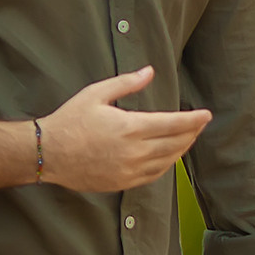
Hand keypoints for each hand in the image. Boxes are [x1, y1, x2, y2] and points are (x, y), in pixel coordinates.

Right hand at [37, 66, 211, 191]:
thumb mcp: (96, 93)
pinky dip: (166, 165)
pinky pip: (153, 176)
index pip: (174, 124)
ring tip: (189, 139)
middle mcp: (135, 151)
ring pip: (167, 161)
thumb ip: (126, 83)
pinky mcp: (122, 183)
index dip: (193, 120)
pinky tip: (169, 158)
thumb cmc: (70, 120)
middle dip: (191, 133)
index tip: (206, 115)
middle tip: (200, 125)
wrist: (48, 153)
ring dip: (181, 150)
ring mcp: (130, 170)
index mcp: (131, 127)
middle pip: (175, 143)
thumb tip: (149, 71)